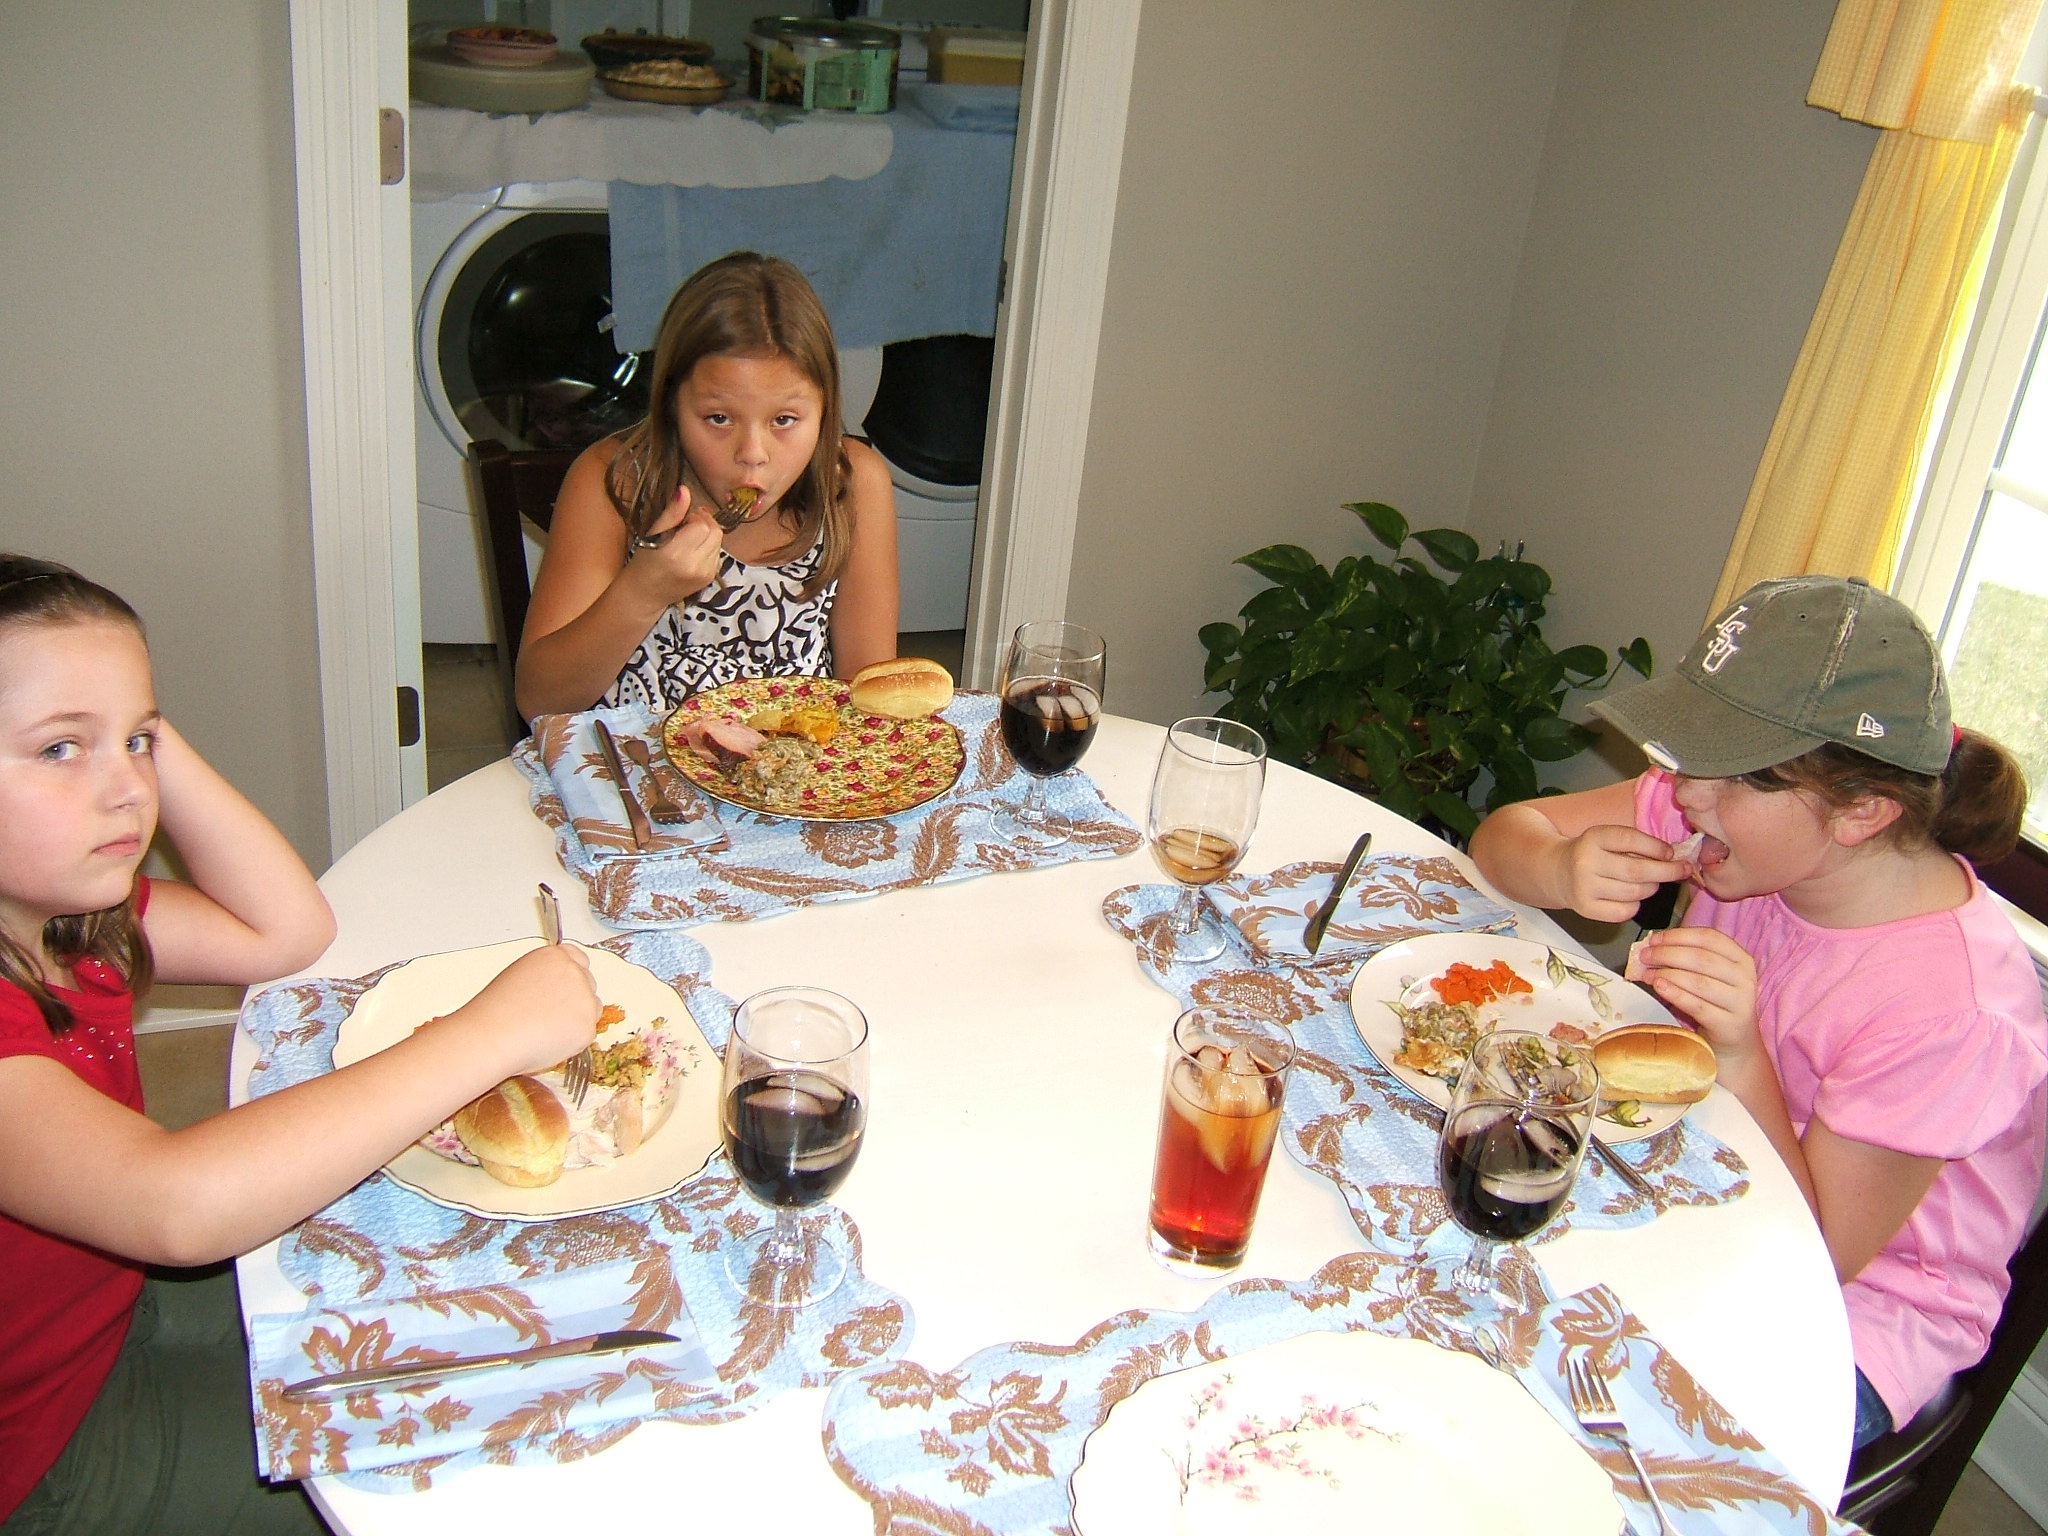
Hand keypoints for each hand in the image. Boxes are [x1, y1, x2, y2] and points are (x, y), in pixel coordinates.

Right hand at [451, 943, 601, 1077]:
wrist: (491, 1036)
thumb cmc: (495, 1012)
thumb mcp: (519, 976)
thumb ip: (545, 974)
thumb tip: (555, 984)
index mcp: (554, 956)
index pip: (578, 958)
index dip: (573, 974)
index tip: (567, 986)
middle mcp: (573, 972)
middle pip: (588, 983)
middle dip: (575, 998)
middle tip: (550, 1014)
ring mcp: (584, 998)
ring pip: (592, 1008)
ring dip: (577, 1018)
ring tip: (544, 1029)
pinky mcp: (587, 1026)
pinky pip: (587, 1033)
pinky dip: (573, 1040)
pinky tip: (548, 1041)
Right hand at [622, 485, 723, 608]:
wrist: (645, 593)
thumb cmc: (645, 561)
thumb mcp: (652, 533)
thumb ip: (671, 513)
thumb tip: (685, 490)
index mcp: (677, 553)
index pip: (701, 525)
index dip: (694, 517)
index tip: (682, 520)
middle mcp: (694, 566)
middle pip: (715, 532)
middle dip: (704, 523)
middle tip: (687, 525)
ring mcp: (704, 574)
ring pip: (719, 543)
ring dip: (708, 535)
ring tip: (688, 539)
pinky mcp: (709, 579)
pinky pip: (717, 554)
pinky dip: (709, 547)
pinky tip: (693, 551)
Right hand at [1554, 824, 1690, 923]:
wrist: (1557, 872)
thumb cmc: (1592, 853)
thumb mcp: (1608, 838)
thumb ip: (1637, 844)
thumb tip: (1675, 858)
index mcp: (1593, 838)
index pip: (1631, 839)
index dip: (1657, 847)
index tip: (1672, 853)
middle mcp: (1586, 862)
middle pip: (1638, 871)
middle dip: (1667, 871)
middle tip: (1683, 870)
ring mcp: (1585, 888)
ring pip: (1636, 892)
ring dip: (1652, 887)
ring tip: (1651, 882)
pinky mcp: (1587, 909)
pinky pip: (1626, 911)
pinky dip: (1636, 904)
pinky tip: (1631, 896)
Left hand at [1627, 926, 1758, 1058]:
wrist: (1735, 1039)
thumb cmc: (1715, 1001)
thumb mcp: (1708, 975)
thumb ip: (1686, 958)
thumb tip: (1651, 947)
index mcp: (1741, 958)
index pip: (1709, 938)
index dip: (1678, 936)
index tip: (1654, 939)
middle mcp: (1744, 978)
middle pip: (1701, 958)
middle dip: (1667, 954)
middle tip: (1645, 956)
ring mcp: (1740, 1002)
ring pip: (1698, 981)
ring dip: (1667, 974)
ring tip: (1647, 973)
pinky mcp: (1729, 1023)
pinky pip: (1697, 1006)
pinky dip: (1675, 994)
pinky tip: (1659, 987)